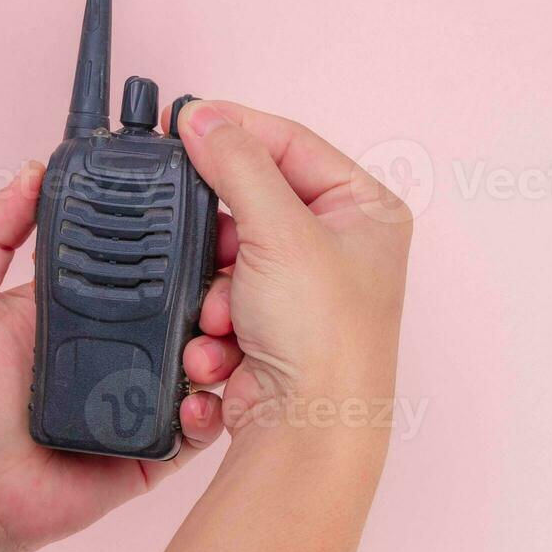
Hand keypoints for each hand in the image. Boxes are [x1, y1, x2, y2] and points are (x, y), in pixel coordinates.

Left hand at [0, 162, 223, 551]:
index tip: (211, 208)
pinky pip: (207, 420)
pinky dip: (214, 408)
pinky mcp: (162, 440)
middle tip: (225, 284)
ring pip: (214, 353)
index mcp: (89, 295)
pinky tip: (197, 399)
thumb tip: (31, 170)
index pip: (148, 248)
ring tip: (206, 348)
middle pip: (198, 295)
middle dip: (225, 283)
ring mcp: (149, 387)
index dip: (184, 226)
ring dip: (225, 343)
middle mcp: (128, 333)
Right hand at [169, 100, 411, 449]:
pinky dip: (211, 328)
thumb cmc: (326, 340)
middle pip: (251, 205)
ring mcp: (303, 292)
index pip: (291, 143)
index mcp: (366, 210)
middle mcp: (340, 247)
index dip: (236, 130)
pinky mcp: (269, 330)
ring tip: (223, 318)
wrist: (306, 434)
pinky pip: (218, 303)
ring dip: (212, 292)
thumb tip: (202, 117)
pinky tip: (222, 351)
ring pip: (225, 258)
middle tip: (209, 246)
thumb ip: (236, 164)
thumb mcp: (279, 230)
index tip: (186, 120)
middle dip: (221, 241)